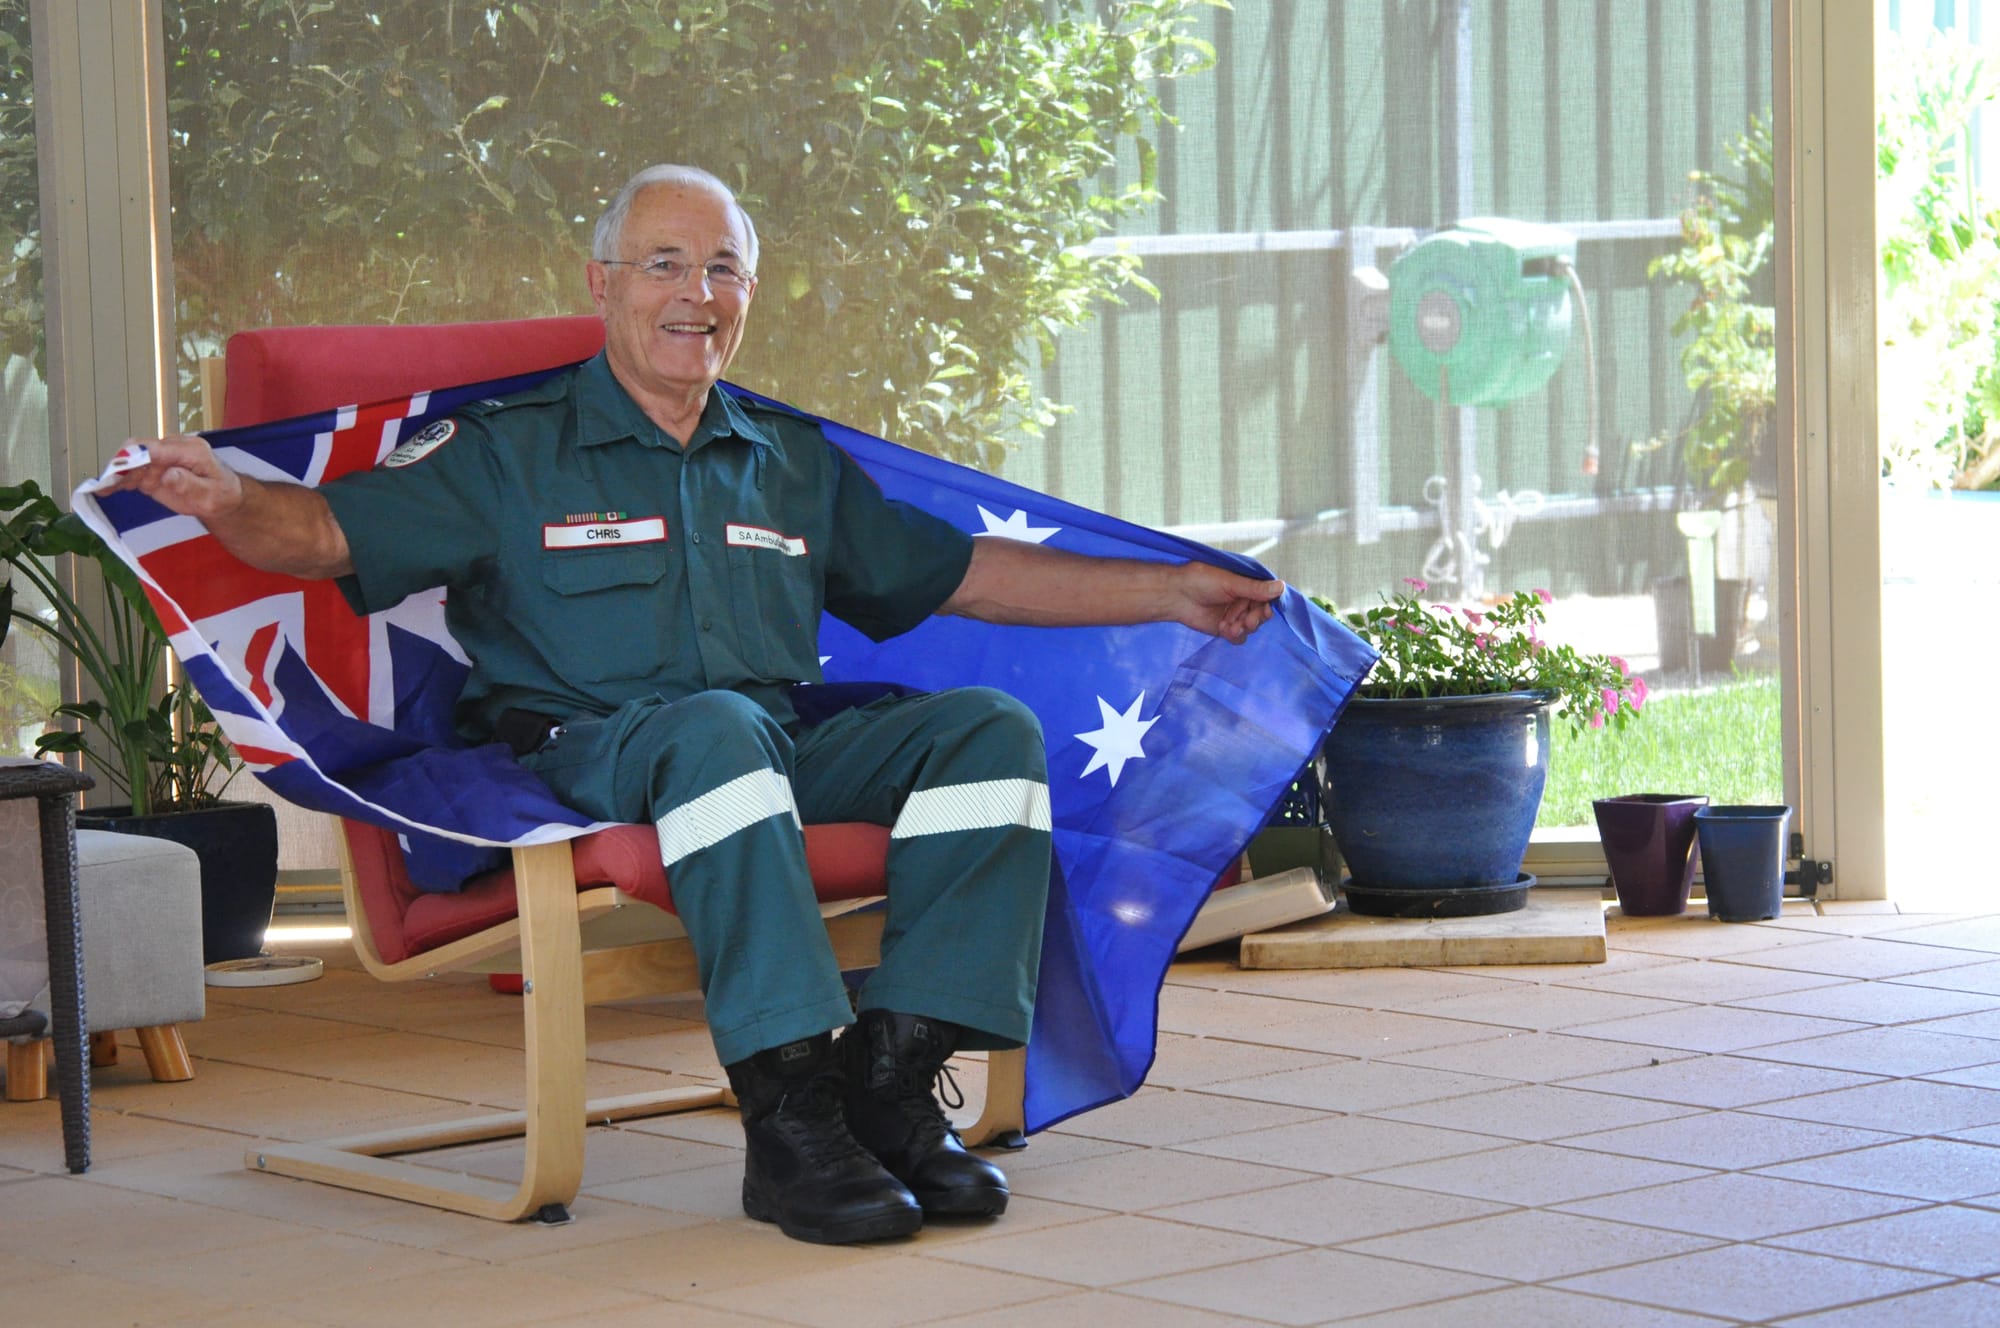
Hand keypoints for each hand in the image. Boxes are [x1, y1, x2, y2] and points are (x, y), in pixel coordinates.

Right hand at [98, 434, 245, 521]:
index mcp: (191, 450)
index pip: (157, 448)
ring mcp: (161, 457)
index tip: (117, 468)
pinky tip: (106, 490)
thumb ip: (191, 485)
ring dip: (117, 474)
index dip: (135, 457)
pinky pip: (132, 471)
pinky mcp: (153, 469)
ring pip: (131, 460)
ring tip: (104, 490)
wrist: (224, 496)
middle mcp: (173, 448)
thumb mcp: (212, 495)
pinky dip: (119, 480)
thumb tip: (168, 475)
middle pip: (139, 449)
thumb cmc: (222, 495)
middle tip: (108, 483)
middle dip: (121, 464)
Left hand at [1177, 562, 1282, 643]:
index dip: (1267, 606)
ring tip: (1230, 626)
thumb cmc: (1200, 580)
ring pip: (1251, 627)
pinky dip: (1234, 635)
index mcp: (1247, 585)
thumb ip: (1255, 588)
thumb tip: (1281, 586)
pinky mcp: (1226, 628)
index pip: (1266, 598)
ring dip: (1243, 628)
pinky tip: (1223, 628)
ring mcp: (1235, 614)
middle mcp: (1244, 600)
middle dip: (1255, 619)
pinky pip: (1239, 637)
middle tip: (1247, 621)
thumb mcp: (1230, 582)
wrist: (1176, 594)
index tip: (1265, 611)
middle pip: (1261, 615)